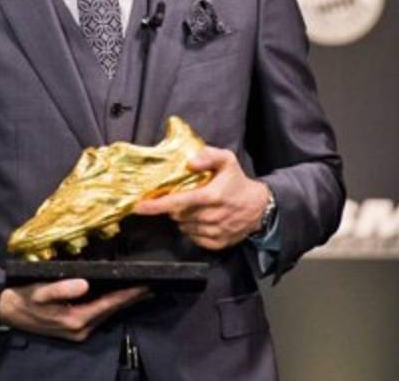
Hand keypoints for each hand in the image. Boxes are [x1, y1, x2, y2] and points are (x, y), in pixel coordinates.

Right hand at [0, 279, 149, 341]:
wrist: (7, 311)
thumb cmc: (24, 298)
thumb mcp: (40, 291)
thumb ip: (61, 288)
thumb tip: (84, 284)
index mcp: (75, 320)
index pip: (109, 305)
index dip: (128, 295)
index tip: (145, 286)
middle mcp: (81, 329)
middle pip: (112, 311)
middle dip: (131, 299)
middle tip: (150, 286)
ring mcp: (78, 331)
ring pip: (106, 314)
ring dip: (122, 303)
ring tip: (139, 290)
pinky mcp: (74, 329)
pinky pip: (98, 315)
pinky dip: (110, 305)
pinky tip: (117, 297)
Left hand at [133, 147, 270, 249]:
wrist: (259, 208)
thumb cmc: (238, 182)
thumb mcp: (227, 160)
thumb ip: (208, 155)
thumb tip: (189, 162)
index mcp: (212, 195)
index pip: (178, 202)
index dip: (156, 205)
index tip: (139, 206)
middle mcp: (212, 216)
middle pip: (177, 214)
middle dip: (174, 207)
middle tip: (183, 197)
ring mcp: (214, 231)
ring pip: (183, 226)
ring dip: (183, 217)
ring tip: (196, 207)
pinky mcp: (216, 243)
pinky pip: (193, 237)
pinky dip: (192, 228)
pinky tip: (201, 218)